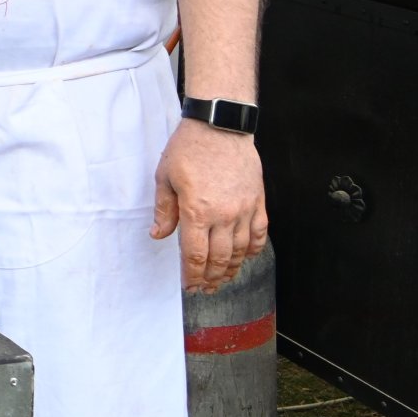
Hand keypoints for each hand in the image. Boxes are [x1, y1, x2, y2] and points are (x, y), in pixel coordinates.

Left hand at [150, 118, 267, 293]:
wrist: (220, 127)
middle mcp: (224, 215)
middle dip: (211, 278)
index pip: (195, 255)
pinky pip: (259, 234)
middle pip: (219, 258)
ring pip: (241, 251)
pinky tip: (245, 257)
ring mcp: (245, 210)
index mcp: (197, 211)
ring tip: (223, 279)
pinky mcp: (258, 202)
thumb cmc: (189, 149)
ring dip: (232, 269)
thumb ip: (164, 210)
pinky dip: (253, 250)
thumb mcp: (165, 177)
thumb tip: (158, 235)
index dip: (192, 275)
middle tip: (206, 289)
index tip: (189, 286)